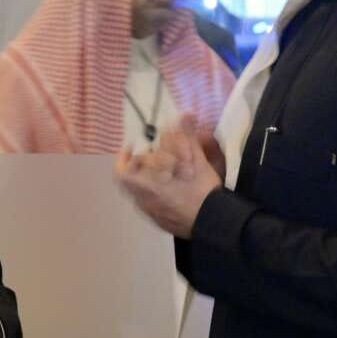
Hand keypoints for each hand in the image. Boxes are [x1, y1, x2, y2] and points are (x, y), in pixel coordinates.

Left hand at [114, 113, 221, 238]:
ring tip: (168, 172)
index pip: (122, 172)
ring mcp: (153, 214)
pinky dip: (160, 194)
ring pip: (144, 194)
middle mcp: (144, 201)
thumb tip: (186, 113)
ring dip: (152, 180)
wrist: (214, 222)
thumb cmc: (200, 189)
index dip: (123, 158)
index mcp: (146, 185)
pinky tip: (175, 189)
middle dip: (143, 166)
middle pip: (134, 181)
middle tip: (157, 157)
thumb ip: (186, 136)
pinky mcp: (163, 224)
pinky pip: (155, 206)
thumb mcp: (194, 159)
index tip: (132, 148)